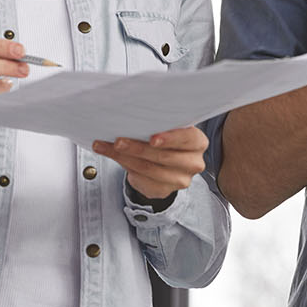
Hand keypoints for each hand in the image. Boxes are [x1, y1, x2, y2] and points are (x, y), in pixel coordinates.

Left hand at [93, 125, 207, 201]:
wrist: (164, 163)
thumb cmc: (166, 138)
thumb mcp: (167, 128)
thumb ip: (158, 124)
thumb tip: (132, 115)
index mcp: (197, 142)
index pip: (187, 139)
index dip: (170, 138)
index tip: (152, 138)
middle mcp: (193, 162)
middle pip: (164, 156)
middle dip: (138, 148)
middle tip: (118, 141)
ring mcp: (180, 180)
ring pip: (149, 169)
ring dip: (124, 157)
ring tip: (108, 147)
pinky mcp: (164, 190)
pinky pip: (141, 179)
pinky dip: (123, 166)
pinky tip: (111, 155)